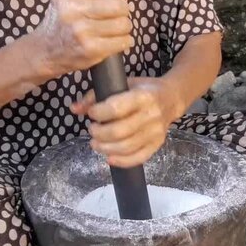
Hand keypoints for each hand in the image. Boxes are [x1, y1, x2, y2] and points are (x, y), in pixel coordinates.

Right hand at [33, 0, 133, 76]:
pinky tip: (114, 40)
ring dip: (124, 27)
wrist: (45, 51)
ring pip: (124, 24)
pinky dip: (124, 41)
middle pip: (118, 4)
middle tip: (115, 15)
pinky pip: (123, 41)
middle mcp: (72, 10)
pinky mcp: (91, 50)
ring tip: (113, 29)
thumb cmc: (63, 22)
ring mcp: (82, 32)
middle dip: (123, 9)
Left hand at [70, 77, 185, 167]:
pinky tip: (109, 157)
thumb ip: (96, 96)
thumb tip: (74, 109)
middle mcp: (151, 115)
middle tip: (92, 130)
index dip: (98, 113)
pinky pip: (138, 158)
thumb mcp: (122, 84)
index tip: (92, 113)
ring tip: (95, 143)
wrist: (171, 98)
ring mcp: (155, 132)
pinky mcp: (157, 144)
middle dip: (99, 133)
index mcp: (142, 96)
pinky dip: (121, 161)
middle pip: (119, 131)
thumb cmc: (142, 89)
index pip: (116, 108)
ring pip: (126, 147)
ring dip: (105, 148)